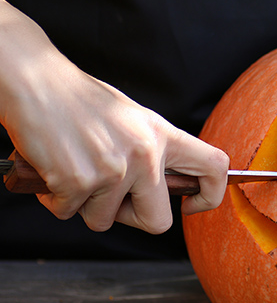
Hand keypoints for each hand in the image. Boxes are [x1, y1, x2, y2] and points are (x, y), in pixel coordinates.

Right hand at [0, 0, 228, 232]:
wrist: (34, 80)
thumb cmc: (79, 102)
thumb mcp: (131, 120)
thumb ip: (151, 152)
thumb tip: (163, 190)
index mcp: (162, 135)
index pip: (215, 167)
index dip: (210, 195)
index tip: (189, 204)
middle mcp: (145, 154)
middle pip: (159, 221)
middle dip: (132, 219)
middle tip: (111, 200)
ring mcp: (113, 170)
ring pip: (104, 220)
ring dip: (85, 205)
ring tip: (74, 170)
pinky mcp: (79, 182)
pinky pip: (68, 212)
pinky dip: (55, 199)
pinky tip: (52, 170)